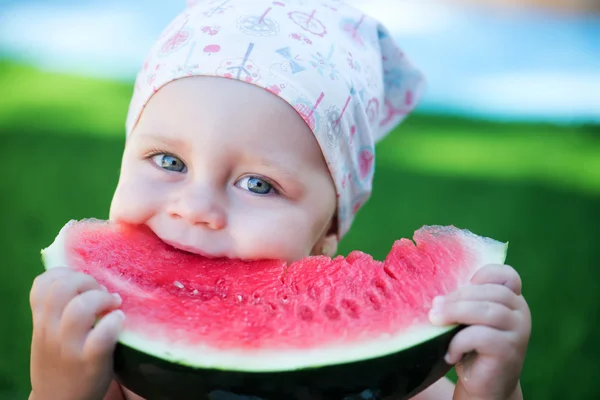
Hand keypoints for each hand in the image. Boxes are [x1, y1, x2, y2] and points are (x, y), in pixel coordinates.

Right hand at [29, 267, 124, 399]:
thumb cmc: (62, 362)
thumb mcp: (50, 334)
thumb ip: (59, 310)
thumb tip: (84, 279)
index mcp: (41, 322)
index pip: (43, 283)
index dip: (66, 273)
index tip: (83, 283)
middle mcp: (50, 332)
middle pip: (63, 288)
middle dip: (87, 281)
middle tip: (103, 292)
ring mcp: (69, 347)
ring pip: (80, 307)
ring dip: (102, 298)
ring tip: (114, 304)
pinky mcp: (90, 361)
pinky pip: (102, 334)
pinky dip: (114, 321)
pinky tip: (119, 320)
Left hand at [428, 264, 530, 399]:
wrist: (484, 387)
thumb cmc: (471, 348)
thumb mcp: (468, 319)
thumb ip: (464, 302)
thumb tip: (438, 297)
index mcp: (512, 299)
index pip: (506, 274)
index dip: (482, 275)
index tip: (459, 287)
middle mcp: (521, 312)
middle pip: (490, 292)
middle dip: (457, 297)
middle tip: (433, 309)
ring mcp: (519, 332)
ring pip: (487, 311)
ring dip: (455, 313)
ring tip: (435, 321)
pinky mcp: (509, 351)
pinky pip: (481, 336)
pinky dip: (459, 341)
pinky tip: (450, 353)